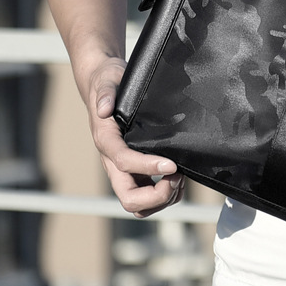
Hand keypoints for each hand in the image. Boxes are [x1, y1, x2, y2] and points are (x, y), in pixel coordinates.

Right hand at [85, 57, 184, 217]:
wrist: (104, 84)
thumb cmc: (108, 83)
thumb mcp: (107, 81)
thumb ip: (105, 94)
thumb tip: (104, 108)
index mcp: (106, 141)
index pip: (125, 162)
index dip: (148, 168)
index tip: (172, 165)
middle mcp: (113, 161)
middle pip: (129, 198)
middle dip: (156, 195)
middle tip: (177, 176)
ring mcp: (124, 169)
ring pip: (139, 203)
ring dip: (163, 197)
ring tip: (181, 177)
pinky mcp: (135, 170)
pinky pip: (148, 194)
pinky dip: (166, 194)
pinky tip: (178, 177)